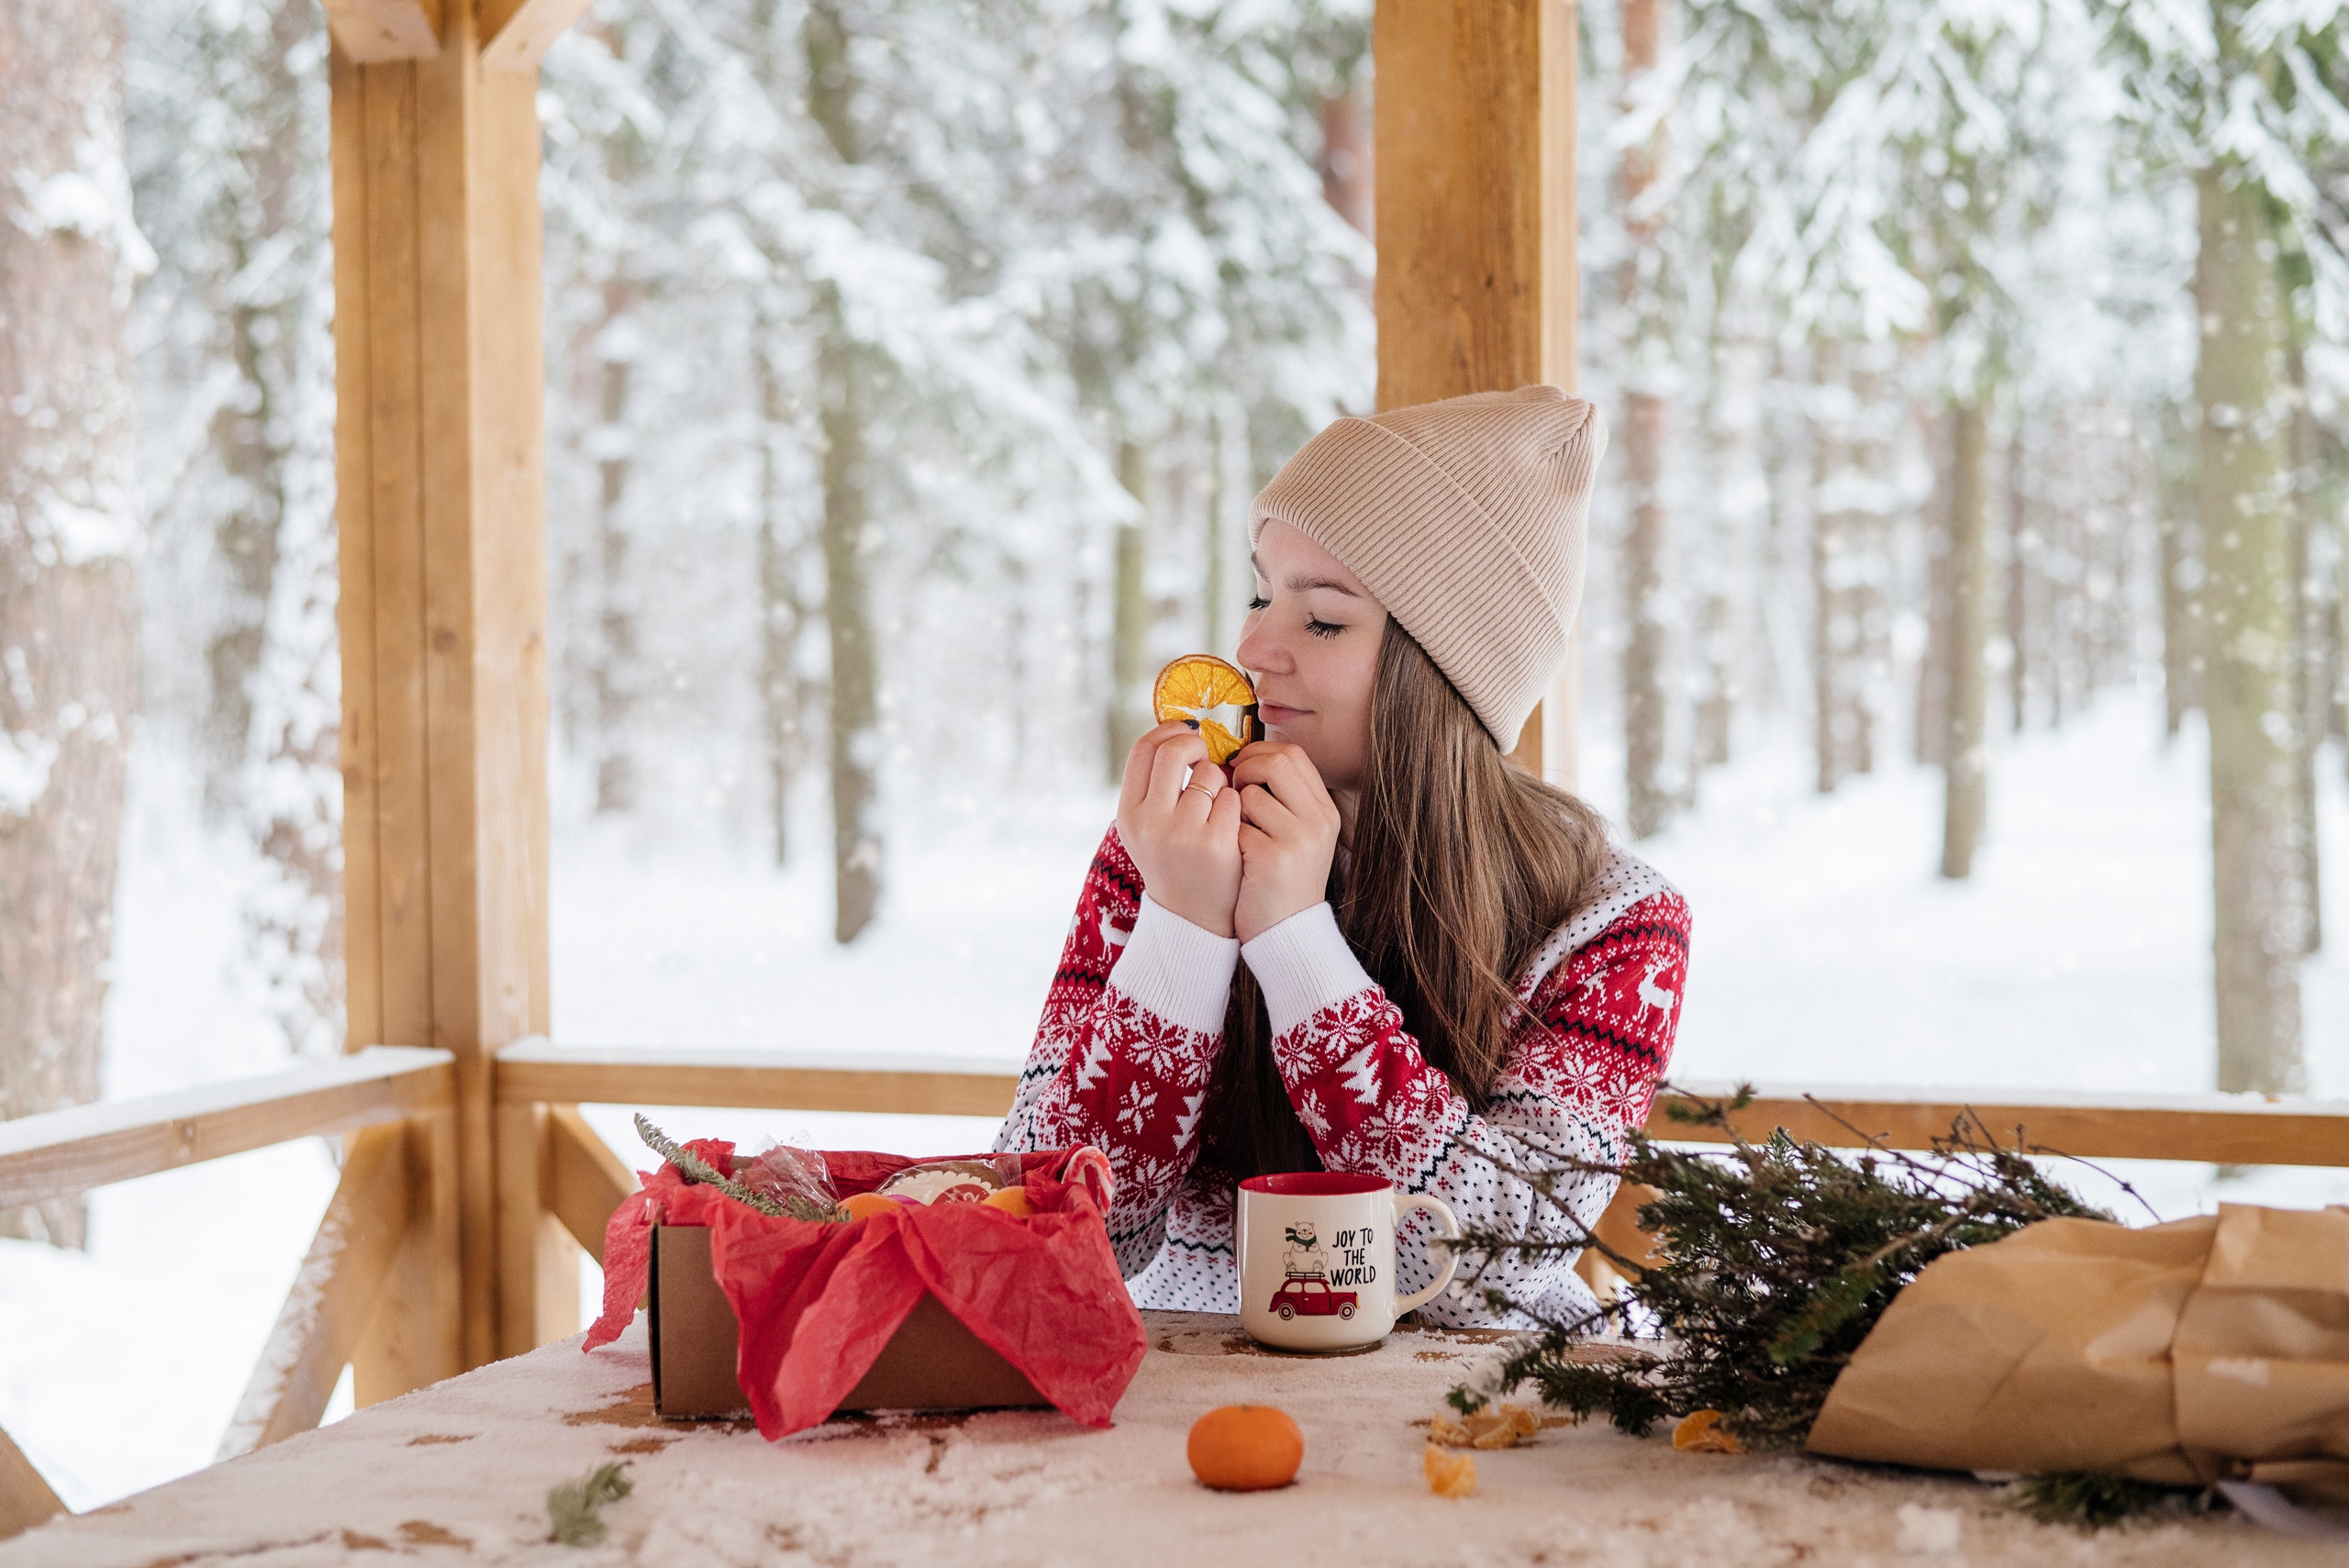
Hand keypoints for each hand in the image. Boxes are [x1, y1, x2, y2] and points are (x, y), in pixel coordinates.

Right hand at [1115, 720, 1242, 937]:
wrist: (1194, 919)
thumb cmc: (1174, 862)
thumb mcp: (1148, 827)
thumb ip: (1154, 786)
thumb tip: (1177, 731)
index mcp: (1129, 814)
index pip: (1142, 751)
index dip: (1166, 732)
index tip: (1185, 732)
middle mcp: (1150, 822)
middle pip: (1174, 752)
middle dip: (1196, 745)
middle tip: (1206, 755)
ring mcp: (1182, 834)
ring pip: (1210, 774)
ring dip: (1221, 781)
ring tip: (1218, 806)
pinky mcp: (1215, 844)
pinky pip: (1233, 797)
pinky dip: (1236, 804)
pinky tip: (1232, 824)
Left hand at [1230, 741, 1341, 943]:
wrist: (1287, 933)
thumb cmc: (1281, 880)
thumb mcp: (1297, 835)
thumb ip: (1282, 798)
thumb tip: (1243, 758)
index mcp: (1324, 811)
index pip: (1293, 755)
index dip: (1260, 752)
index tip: (1240, 764)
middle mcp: (1318, 821)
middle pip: (1276, 763)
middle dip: (1244, 769)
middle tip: (1232, 788)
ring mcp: (1298, 840)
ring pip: (1250, 795)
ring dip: (1233, 810)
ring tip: (1238, 833)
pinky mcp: (1272, 859)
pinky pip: (1235, 827)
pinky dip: (1228, 838)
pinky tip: (1237, 858)